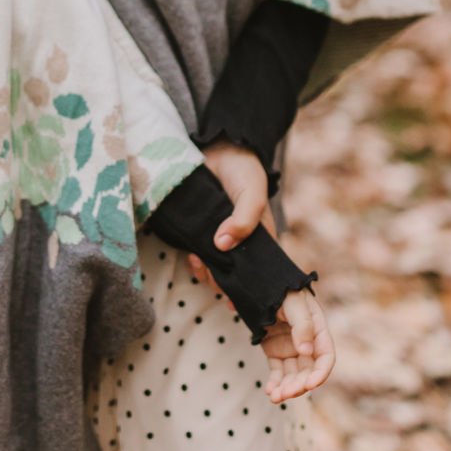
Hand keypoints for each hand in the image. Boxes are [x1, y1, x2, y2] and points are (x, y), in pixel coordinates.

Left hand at [188, 141, 274, 293]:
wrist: (222, 146)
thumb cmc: (244, 171)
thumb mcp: (252, 194)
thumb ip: (244, 219)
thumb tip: (222, 245)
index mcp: (260, 238)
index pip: (257, 272)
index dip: (249, 290)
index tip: (236, 304)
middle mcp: (240, 242)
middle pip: (232, 274)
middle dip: (221, 282)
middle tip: (211, 275)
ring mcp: (217, 236)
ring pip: (213, 266)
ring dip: (205, 272)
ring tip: (197, 263)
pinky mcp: (199, 228)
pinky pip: (197, 251)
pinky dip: (194, 259)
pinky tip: (190, 255)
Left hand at [261, 289, 333, 403]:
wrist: (261, 282)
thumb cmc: (282, 290)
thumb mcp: (294, 303)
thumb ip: (302, 325)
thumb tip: (306, 351)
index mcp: (318, 331)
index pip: (325, 357)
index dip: (320, 373)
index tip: (310, 385)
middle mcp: (307, 343)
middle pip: (308, 371)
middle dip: (299, 385)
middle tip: (285, 394)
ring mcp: (291, 348)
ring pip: (293, 375)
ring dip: (286, 388)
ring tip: (275, 397)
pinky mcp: (275, 351)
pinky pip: (278, 371)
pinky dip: (275, 383)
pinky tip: (269, 392)